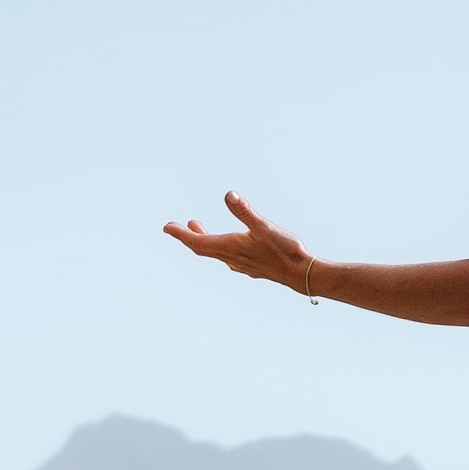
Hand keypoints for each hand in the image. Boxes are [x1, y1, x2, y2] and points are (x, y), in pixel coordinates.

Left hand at [163, 193, 315, 296]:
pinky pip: (228, 258)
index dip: (181, 234)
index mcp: (231, 247)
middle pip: (202, 248)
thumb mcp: (264, 226)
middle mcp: (232, 258)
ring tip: (198, 229)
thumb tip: (229, 195)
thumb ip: (245, 211)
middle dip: (188, 237)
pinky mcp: (252, 267)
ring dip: (203, 241)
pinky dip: (220, 248)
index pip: (198, 242)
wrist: (301, 274)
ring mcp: (242, 264)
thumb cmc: (284, 250)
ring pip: (215, 253)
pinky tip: (227, 247)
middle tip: (177, 227)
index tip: (167, 227)